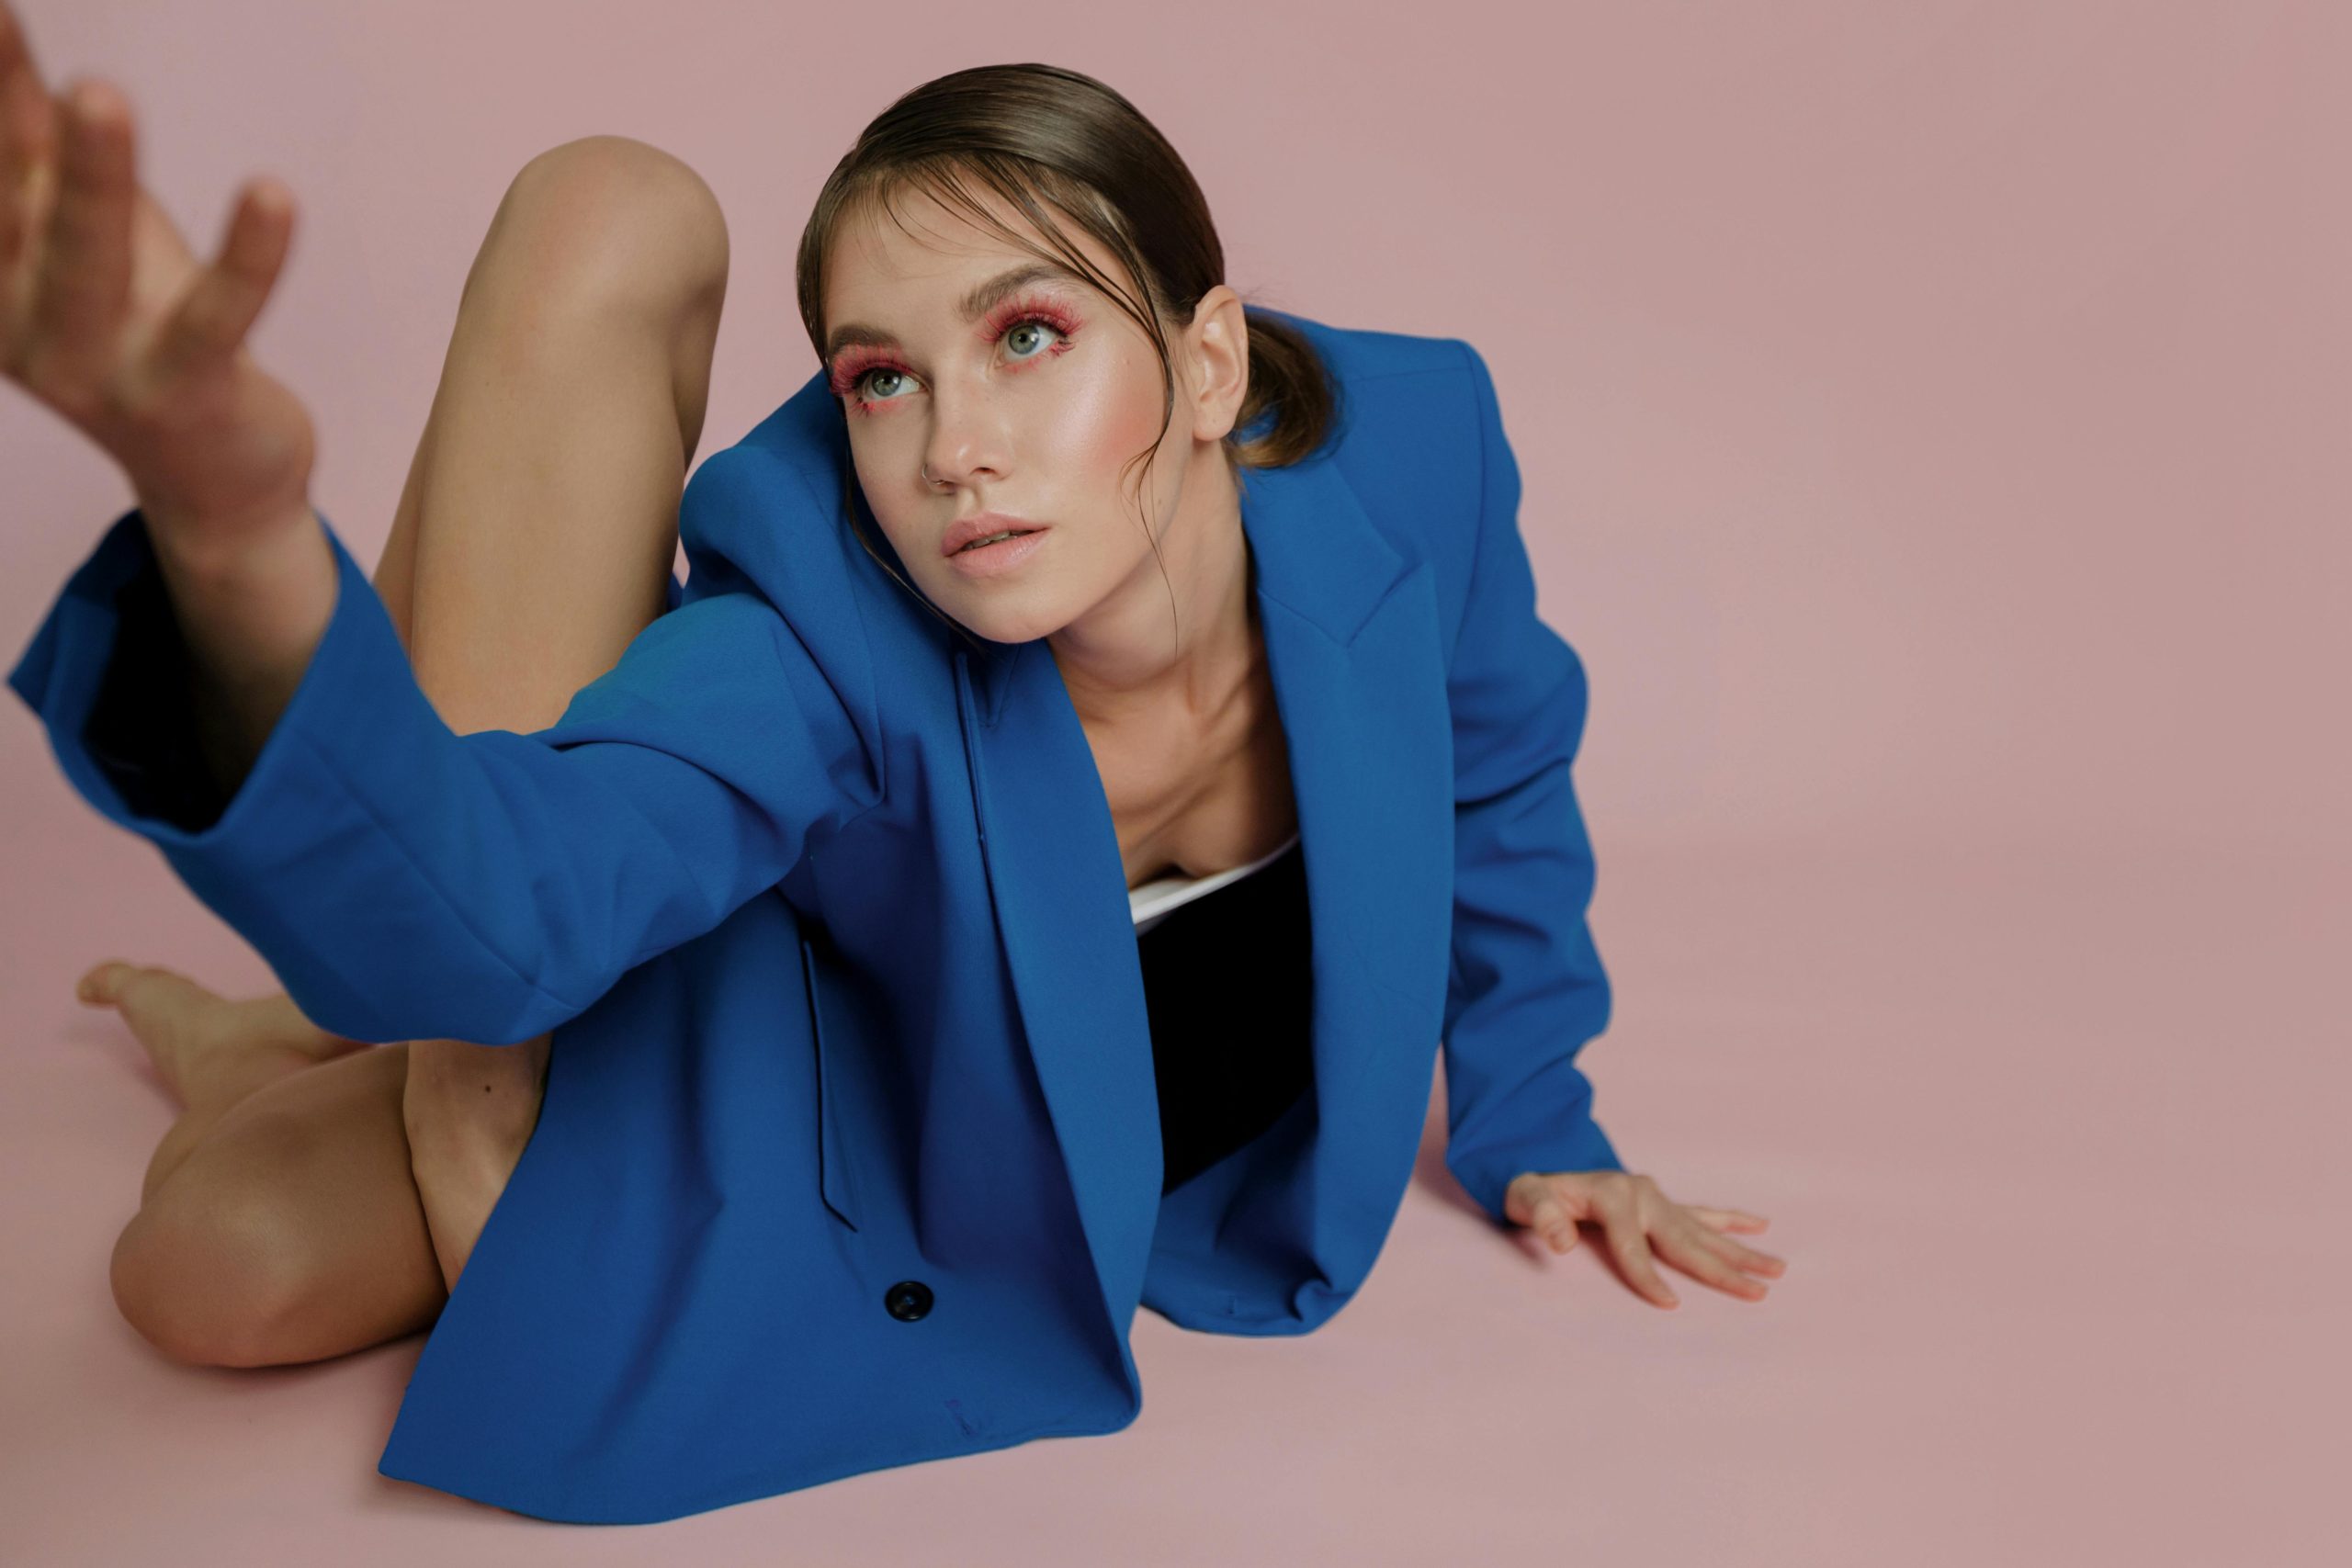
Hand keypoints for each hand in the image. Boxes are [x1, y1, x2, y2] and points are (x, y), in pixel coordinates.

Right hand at [1, 1, 315, 558]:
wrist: (213, 481)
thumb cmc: (145, 334)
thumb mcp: (93, 240)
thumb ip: (49, 158)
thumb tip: (18, 52)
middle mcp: (24, 327)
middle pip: (11, 210)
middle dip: (5, 118)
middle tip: (0, 20)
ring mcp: (96, 371)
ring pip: (90, 265)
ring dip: (95, 178)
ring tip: (100, 94)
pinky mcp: (183, 398)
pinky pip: (216, 320)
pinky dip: (247, 257)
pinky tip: (274, 191)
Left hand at [1504, 1168, 1785, 1307]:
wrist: (1541, 1164)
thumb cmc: (1532, 1190)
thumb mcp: (1524, 1197)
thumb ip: (1540, 1215)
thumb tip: (1562, 1241)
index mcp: (1611, 1194)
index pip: (1632, 1244)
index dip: (1647, 1275)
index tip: (1671, 1305)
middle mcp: (1641, 1193)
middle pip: (1684, 1239)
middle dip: (1721, 1269)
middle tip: (1758, 1293)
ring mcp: (1655, 1197)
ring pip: (1704, 1231)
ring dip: (1741, 1251)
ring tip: (1777, 1269)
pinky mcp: (1661, 1203)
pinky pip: (1702, 1214)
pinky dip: (1731, 1221)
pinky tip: (1761, 1225)